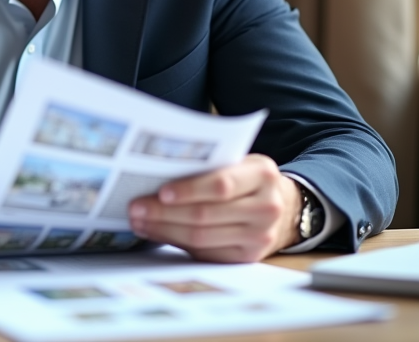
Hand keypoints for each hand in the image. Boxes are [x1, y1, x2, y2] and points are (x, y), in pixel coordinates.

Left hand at [127, 154, 302, 262]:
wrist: (282, 205)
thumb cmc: (246, 178)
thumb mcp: (238, 162)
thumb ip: (209, 167)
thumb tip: (157, 176)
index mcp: (262, 175)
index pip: (221, 185)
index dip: (189, 190)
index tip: (161, 192)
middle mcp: (267, 208)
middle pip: (206, 215)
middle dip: (165, 212)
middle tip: (136, 208)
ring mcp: (260, 236)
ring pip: (202, 237)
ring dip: (164, 229)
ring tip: (139, 221)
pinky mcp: (248, 257)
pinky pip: (205, 253)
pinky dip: (176, 242)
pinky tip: (157, 232)